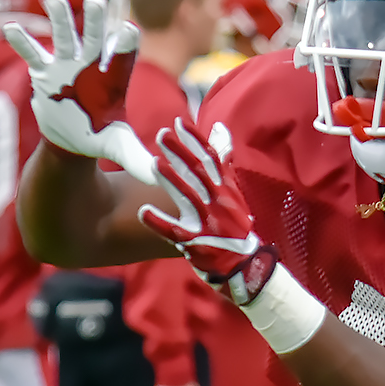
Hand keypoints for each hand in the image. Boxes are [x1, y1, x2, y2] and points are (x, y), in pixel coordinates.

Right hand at [3, 0, 157, 184]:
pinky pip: (31, 54)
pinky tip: (7, 28)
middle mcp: (90, 67)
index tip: (128, 31)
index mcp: (112, 79)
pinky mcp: (44, 74)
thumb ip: (139, 159)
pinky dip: (21, 42)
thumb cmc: (99, 137)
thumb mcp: (119, 148)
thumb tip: (159, 177)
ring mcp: (66, 67)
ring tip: (54, 0)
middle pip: (94, 39)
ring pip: (62, 39)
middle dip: (94, 20)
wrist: (73, 140)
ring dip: (59, 20)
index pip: (123, 56)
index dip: (125, 43)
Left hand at [138, 117, 274, 304]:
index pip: (211, 159)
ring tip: (153, 163)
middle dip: (180, 153)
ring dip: (171, 181)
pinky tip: (142, 211)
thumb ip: (223, 160)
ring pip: (188, 198)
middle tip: (161, 135)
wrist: (243, 262)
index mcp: (225, 188)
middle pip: (199, 173)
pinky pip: (175, 232)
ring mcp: (207, 223)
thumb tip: (220, 128)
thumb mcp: (232, 190)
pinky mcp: (195, 243)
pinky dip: (159, 222)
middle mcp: (218, 202)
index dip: (195, 140)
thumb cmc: (232, 223)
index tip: (179, 122)